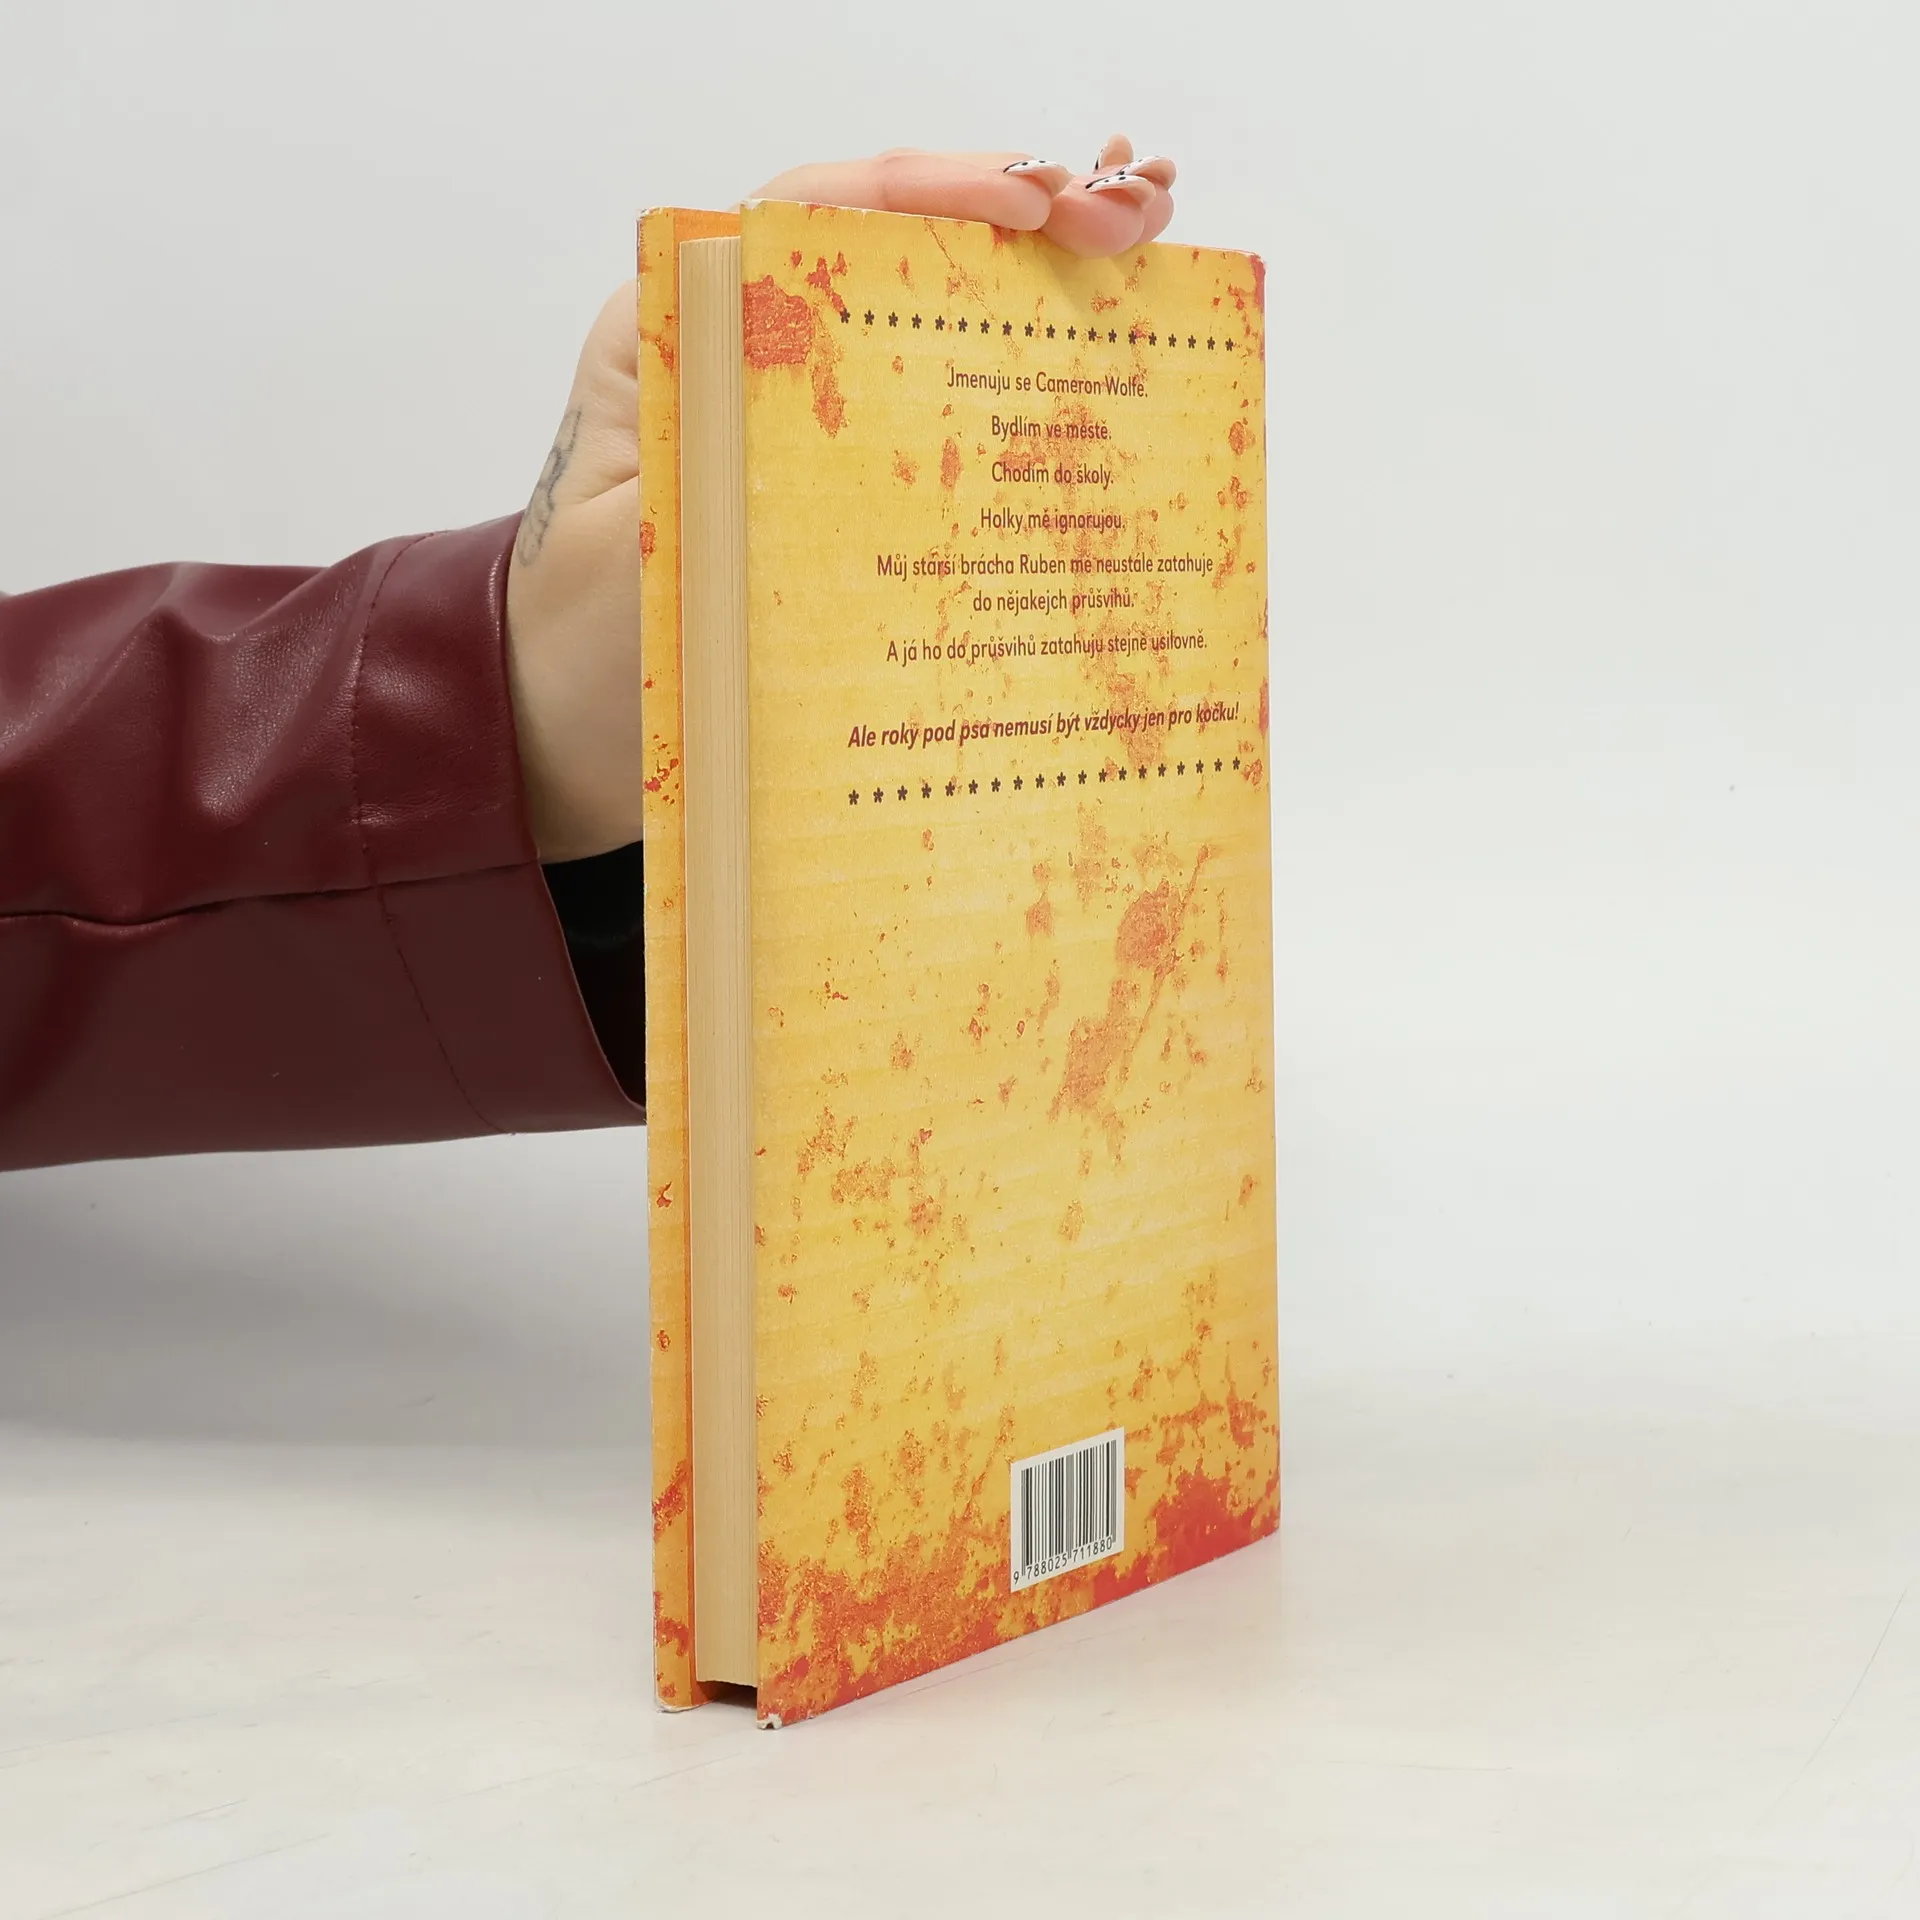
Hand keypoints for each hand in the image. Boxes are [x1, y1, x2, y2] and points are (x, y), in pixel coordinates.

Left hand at [504, 137, 1177, 862]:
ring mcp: (793, 406)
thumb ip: (712, 487)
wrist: (560, 727)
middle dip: (1020, 213)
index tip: (1037, 210)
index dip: (935, 196)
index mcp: (675, 337)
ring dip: (1034, 277)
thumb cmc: (584, 652)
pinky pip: (930, 399)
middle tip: (1132, 218)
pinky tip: (1095, 360)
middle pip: (890, 240)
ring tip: (1142, 248)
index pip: (814, 215)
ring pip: (924, 309)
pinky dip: (1014, 371)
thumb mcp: (640, 567)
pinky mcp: (830, 470)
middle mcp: (739, 348)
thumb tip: (830, 419)